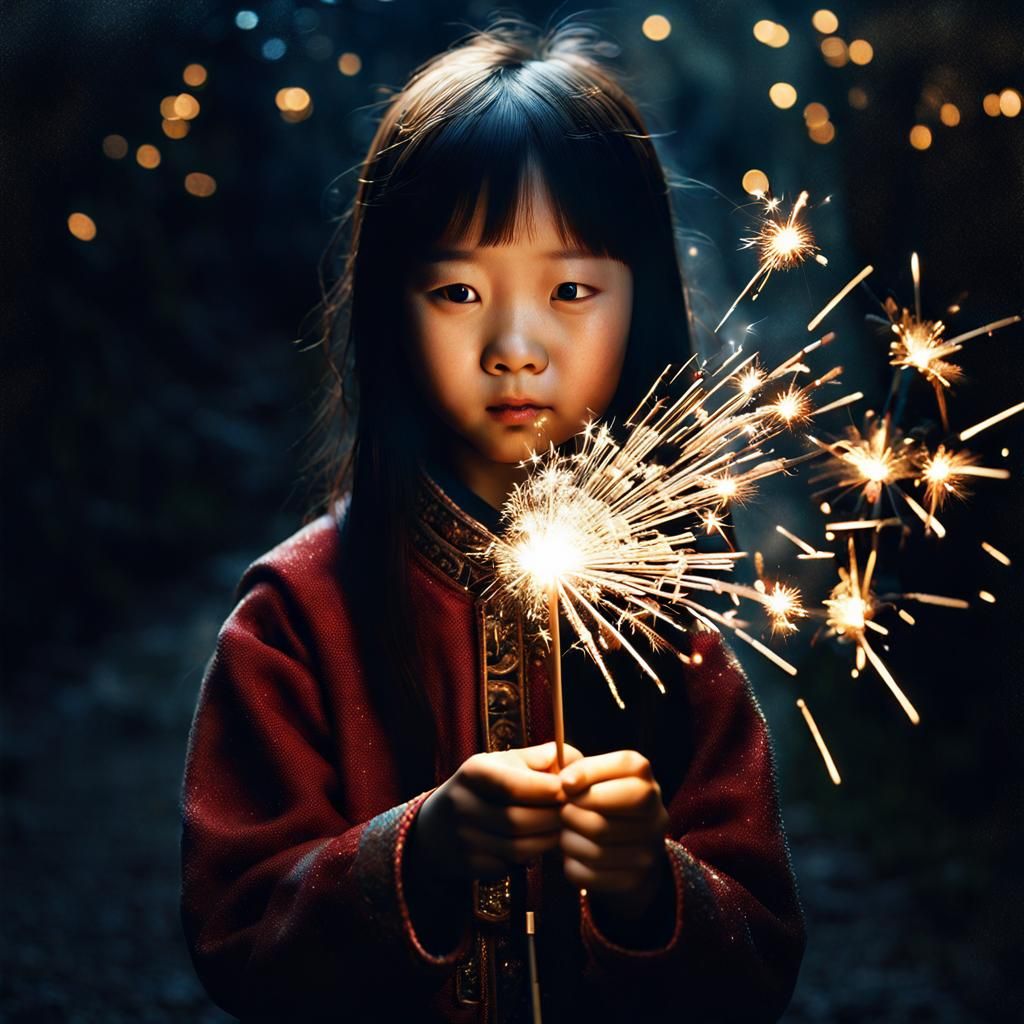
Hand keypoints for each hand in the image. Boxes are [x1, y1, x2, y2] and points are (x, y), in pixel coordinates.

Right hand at [413, 741, 583, 881]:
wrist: (437, 824)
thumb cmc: (483, 786)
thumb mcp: (502, 762)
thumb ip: (536, 758)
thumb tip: (570, 757)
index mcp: (473, 772)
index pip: (515, 785)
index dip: (548, 789)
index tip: (569, 790)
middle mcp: (463, 805)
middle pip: (518, 820)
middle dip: (552, 818)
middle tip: (573, 814)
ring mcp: (463, 838)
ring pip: (517, 848)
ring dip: (546, 841)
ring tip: (560, 829)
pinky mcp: (468, 865)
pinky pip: (509, 866)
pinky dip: (530, 857)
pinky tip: (539, 843)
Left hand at [558, 750, 671, 914]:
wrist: (625, 847)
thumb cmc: (599, 800)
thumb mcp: (595, 776)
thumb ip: (579, 770)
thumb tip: (565, 783)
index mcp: (647, 781)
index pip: (623, 767)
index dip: (587, 773)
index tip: (565, 783)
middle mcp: (656, 814)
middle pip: (603, 817)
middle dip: (572, 814)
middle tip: (563, 812)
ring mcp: (649, 851)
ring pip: (595, 850)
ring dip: (569, 841)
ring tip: (566, 832)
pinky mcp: (635, 879)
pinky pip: (590, 875)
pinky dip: (572, 864)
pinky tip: (573, 855)